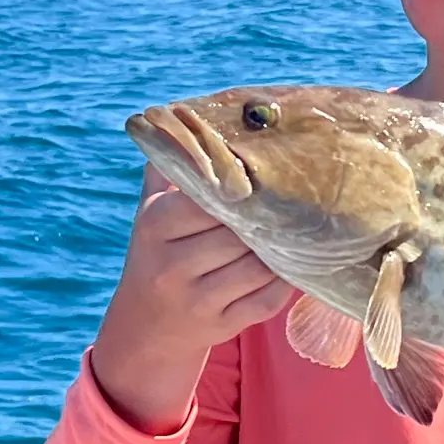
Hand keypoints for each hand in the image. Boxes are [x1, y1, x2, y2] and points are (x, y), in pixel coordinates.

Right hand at [91, 165, 293, 433]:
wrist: (145, 327)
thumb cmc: (159, 252)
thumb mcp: (152, 210)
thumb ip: (171, 168)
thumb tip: (188, 116)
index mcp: (155, 226)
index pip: (206, 201)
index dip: (241, 190)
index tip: (265, 179)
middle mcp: (170, 265)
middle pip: (237, 235)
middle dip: (267, 220)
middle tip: (295, 202)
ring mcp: (195, 300)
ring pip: (257, 267)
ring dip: (282, 250)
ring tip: (298, 231)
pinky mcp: (220, 327)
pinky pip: (266, 300)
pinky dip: (284, 282)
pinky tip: (292, 264)